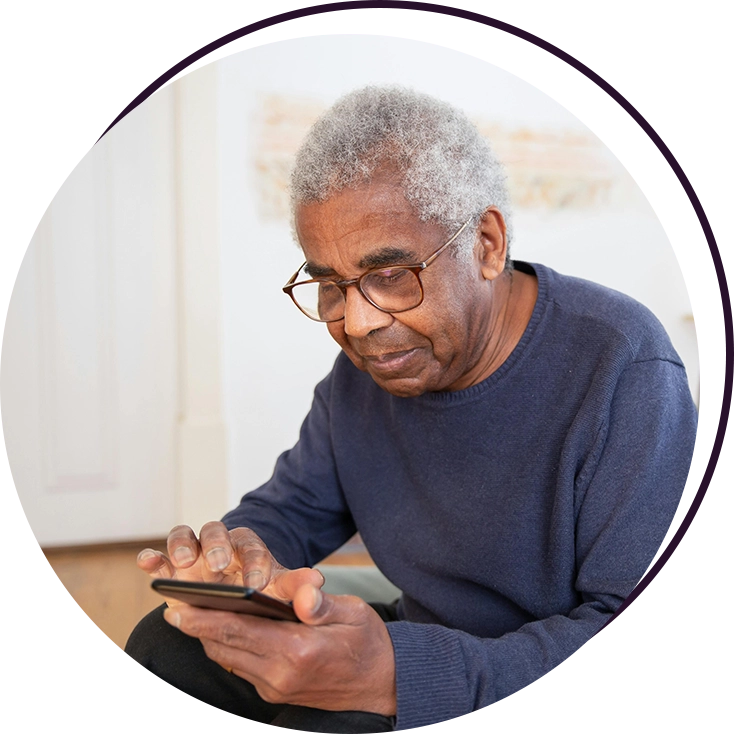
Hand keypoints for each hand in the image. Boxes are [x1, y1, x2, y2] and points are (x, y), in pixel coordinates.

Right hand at [137, 522, 323, 605]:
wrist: (237, 598)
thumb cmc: (259, 592)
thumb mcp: (279, 589)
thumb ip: (298, 586)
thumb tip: (318, 583)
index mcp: (247, 546)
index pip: (251, 546)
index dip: (254, 562)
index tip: (257, 583)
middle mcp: (218, 544)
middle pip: (215, 531)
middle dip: (216, 546)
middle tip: (220, 565)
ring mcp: (192, 555)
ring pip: (183, 536)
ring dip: (182, 545)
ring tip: (184, 564)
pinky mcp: (170, 569)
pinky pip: (158, 557)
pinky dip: (151, 557)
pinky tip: (148, 562)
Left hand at [163, 584, 396, 716]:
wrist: (382, 686)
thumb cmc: (368, 642)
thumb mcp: (353, 614)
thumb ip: (321, 604)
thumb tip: (303, 593)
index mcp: (299, 650)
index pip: (240, 631)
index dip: (205, 619)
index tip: (177, 607)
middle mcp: (281, 674)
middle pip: (225, 647)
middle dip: (196, 627)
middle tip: (171, 606)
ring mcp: (276, 687)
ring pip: (228, 659)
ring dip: (207, 638)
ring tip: (187, 614)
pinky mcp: (275, 692)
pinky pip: (240, 667)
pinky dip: (225, 647)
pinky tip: (218, 630)